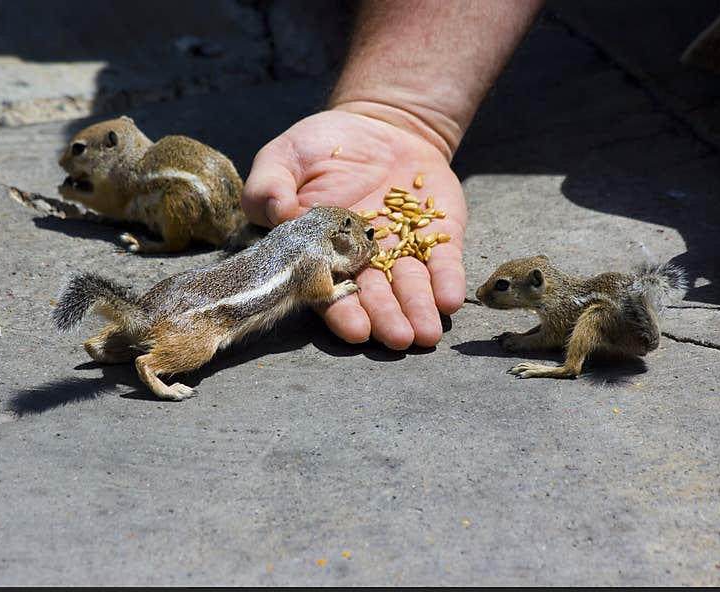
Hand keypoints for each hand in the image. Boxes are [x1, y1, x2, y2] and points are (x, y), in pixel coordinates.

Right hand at [242, 109, 466, 348]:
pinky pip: (444, 262)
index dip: (342, 311)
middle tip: (398, 339)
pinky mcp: (438, 235)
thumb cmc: (320, 146)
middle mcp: (364, 261)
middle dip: (387, 320)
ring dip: (419, 311)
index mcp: (322, 253)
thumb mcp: (283, 157)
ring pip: (411, 287)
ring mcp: (403, 250)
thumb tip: (278, 212)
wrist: (377, 124)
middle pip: (375, 297)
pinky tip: (450, 300)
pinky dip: (447, 281)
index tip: (355, 329)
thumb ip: (268, 187)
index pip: (330, 289)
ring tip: (426, 333)